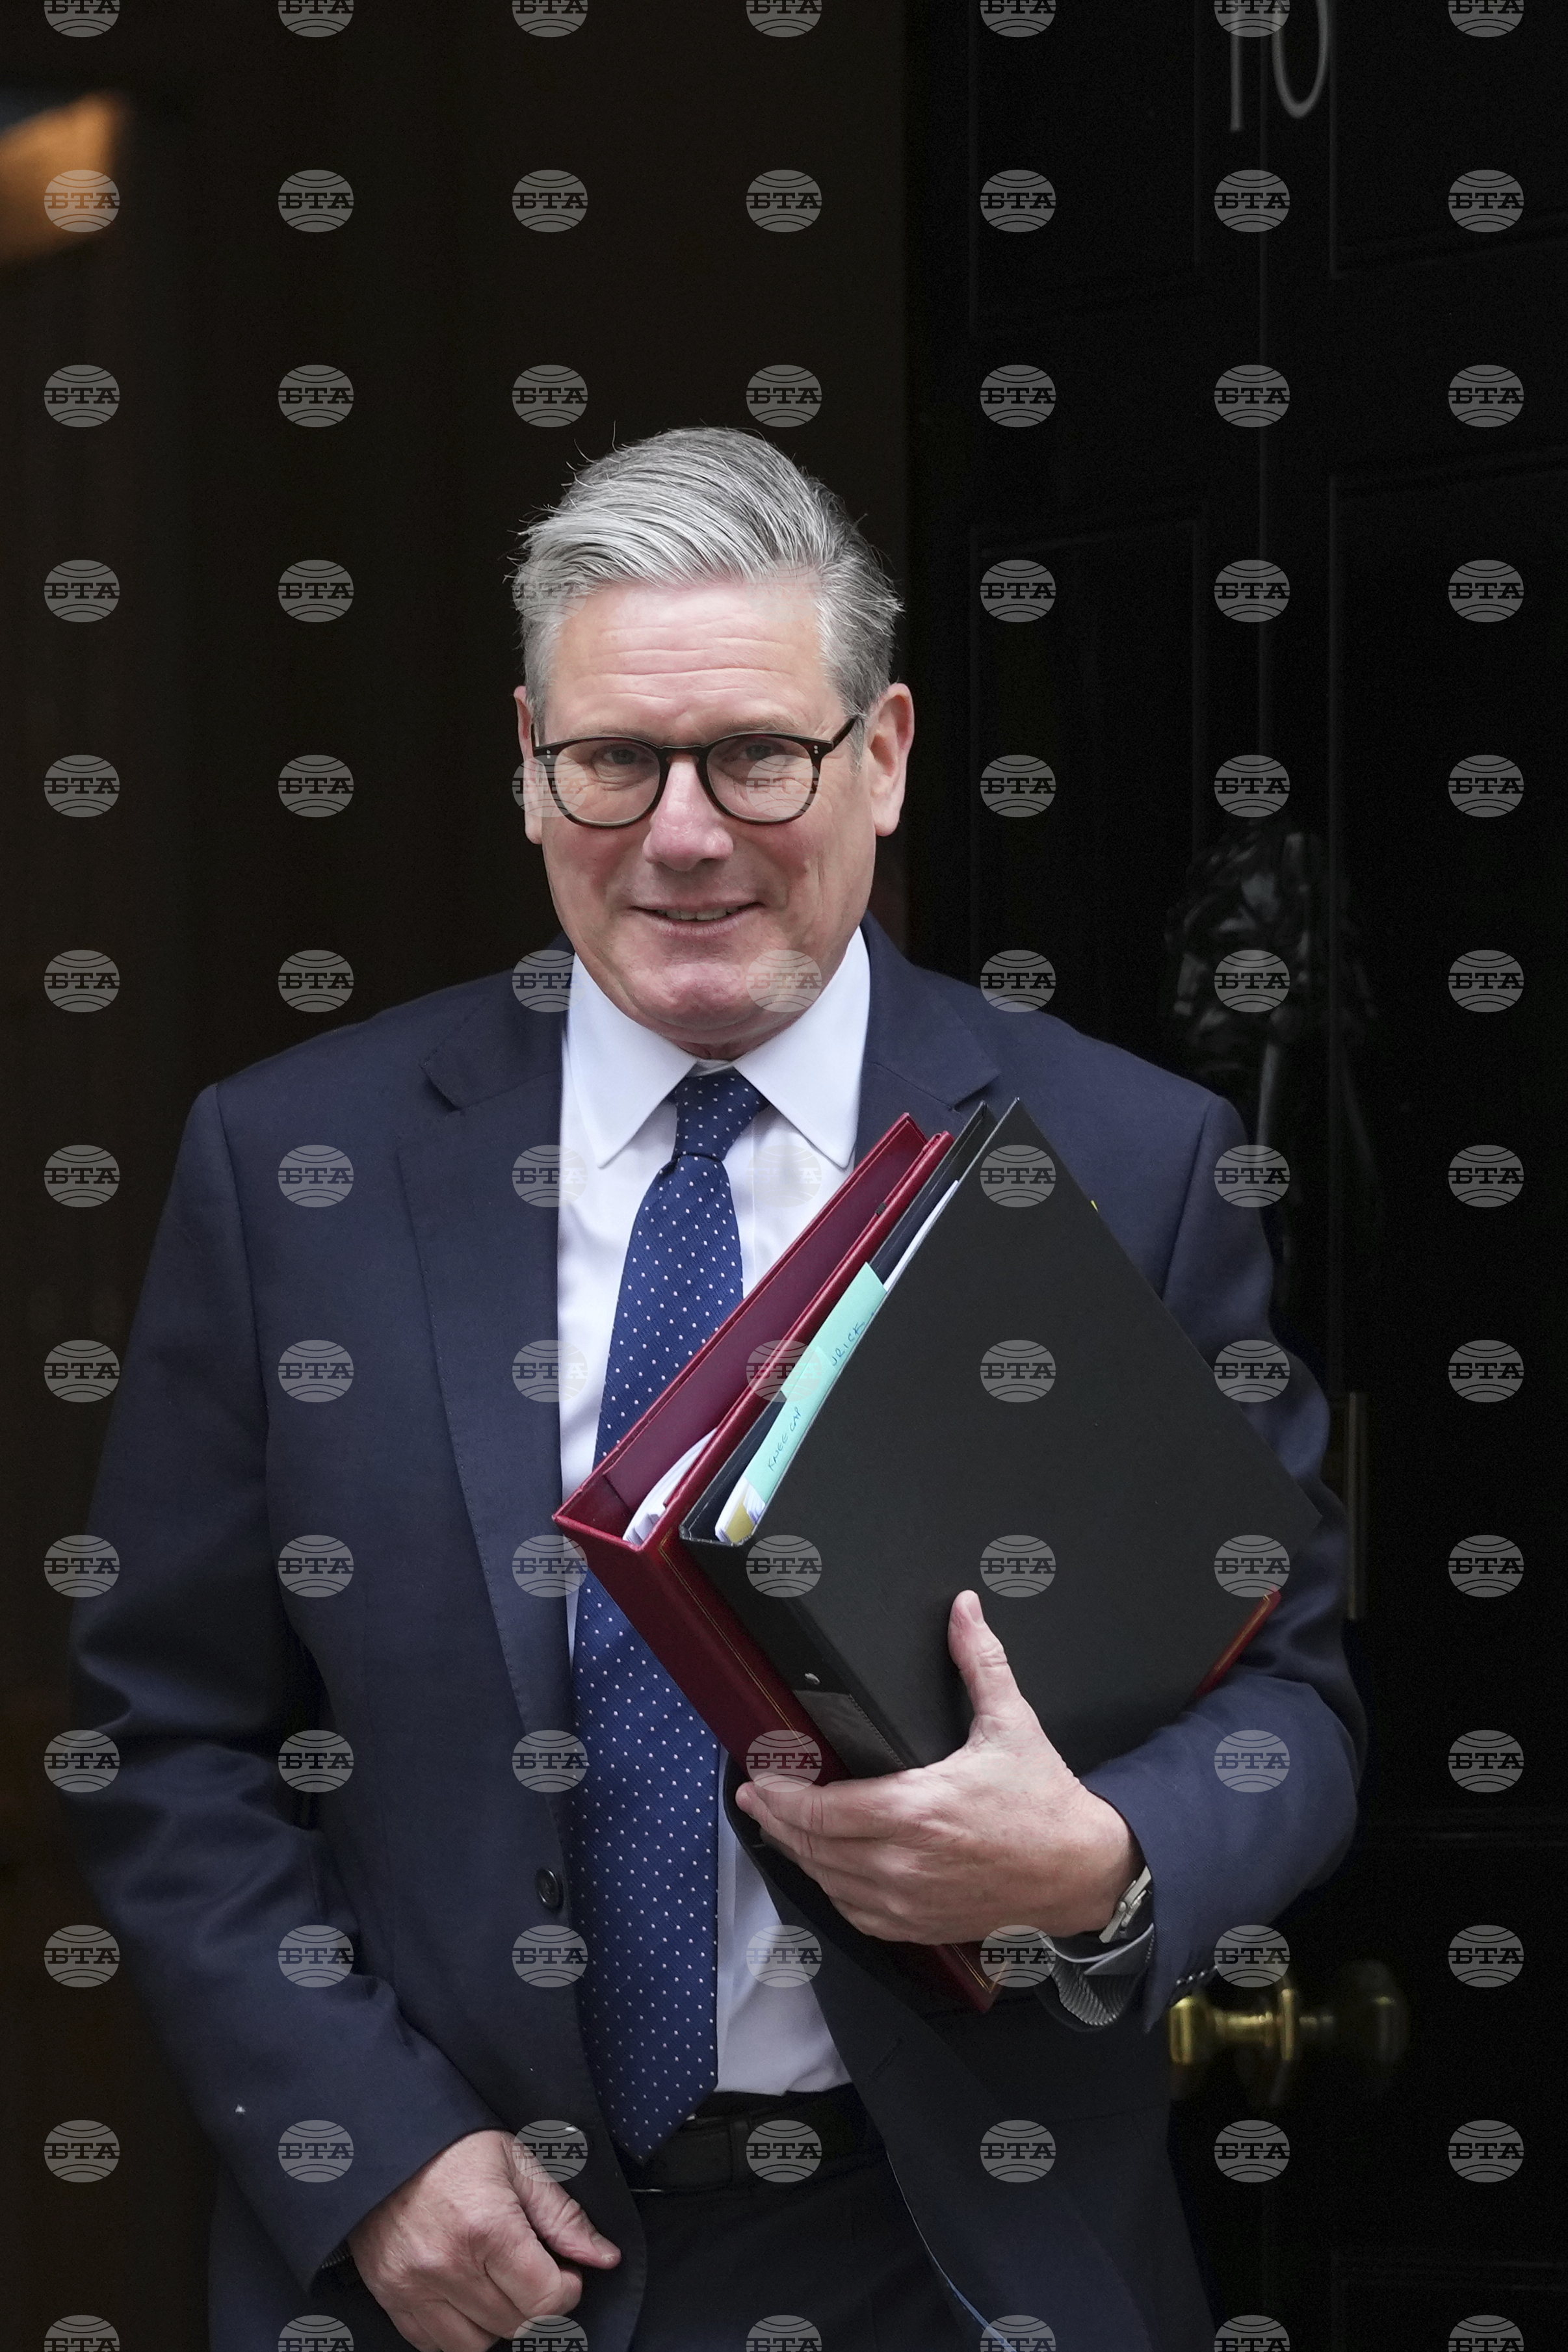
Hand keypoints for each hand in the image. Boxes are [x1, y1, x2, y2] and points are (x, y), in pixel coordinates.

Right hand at [347, 2127, 619, 2351]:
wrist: (387, 2145)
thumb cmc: (456, 2149)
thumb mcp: (519, 2164)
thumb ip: (563, 2216)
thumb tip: (605, 2257)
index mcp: (487, 2229)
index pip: (546, 2300)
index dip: (568, 2290)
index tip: (565, 2273)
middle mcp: (449, 2266)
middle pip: (517, 2325)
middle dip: (537, 2304)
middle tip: (534, 2273)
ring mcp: (415, 2288)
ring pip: (477, 2345)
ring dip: (498, 2323)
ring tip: (499, 2284)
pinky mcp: (393, 2299)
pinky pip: (434, 2346)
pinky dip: (458, 2332)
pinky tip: (467, 2297)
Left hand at [734, 1590, 1140, 1944]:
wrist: (1083, 1870)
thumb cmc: (1045, 1801)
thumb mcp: (1012, 1723)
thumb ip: (979, 1661)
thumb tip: (963, 1607)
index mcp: (920, 1810)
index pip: (825, 1809)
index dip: (782, 1794)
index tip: (759, 1774)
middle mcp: (906, 1863)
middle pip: (814, 1846)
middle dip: (775, 1819)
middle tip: (754, 1795)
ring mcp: (910, 1901)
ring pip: (829, 1882)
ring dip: (798, 1853)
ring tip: (778, 1825)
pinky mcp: (920, 1926)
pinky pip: (856, 1913)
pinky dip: (831, 1888)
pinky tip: (822, 1867)